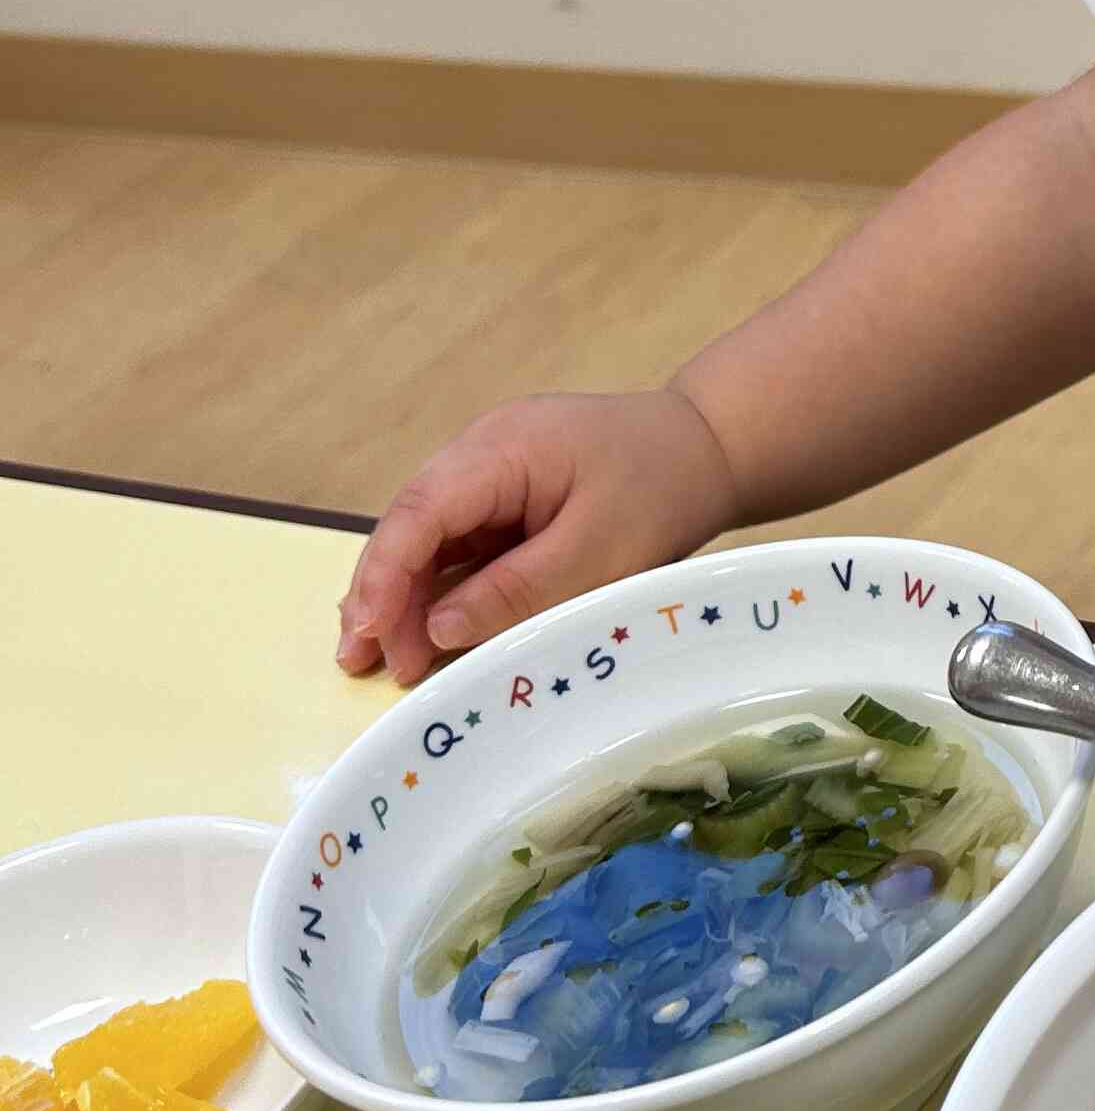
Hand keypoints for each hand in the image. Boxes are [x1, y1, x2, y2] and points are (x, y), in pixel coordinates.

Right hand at [334, 390, 740, 687]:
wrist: (713, 446)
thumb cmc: (663, 488)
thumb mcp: (598, 551)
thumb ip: (516, 590)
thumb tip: (437, 629)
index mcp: (501, 450)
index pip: (419, 511)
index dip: (385, 574)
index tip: (367, 633)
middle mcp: (482, 454)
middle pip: (411, 526)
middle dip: (383, 595)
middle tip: (364, 664)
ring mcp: (492, 475)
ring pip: (429, 538)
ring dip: (406, 598)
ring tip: (387, 662)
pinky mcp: (508, 499)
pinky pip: (461, 543)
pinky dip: (442, 588)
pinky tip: (425, 631)